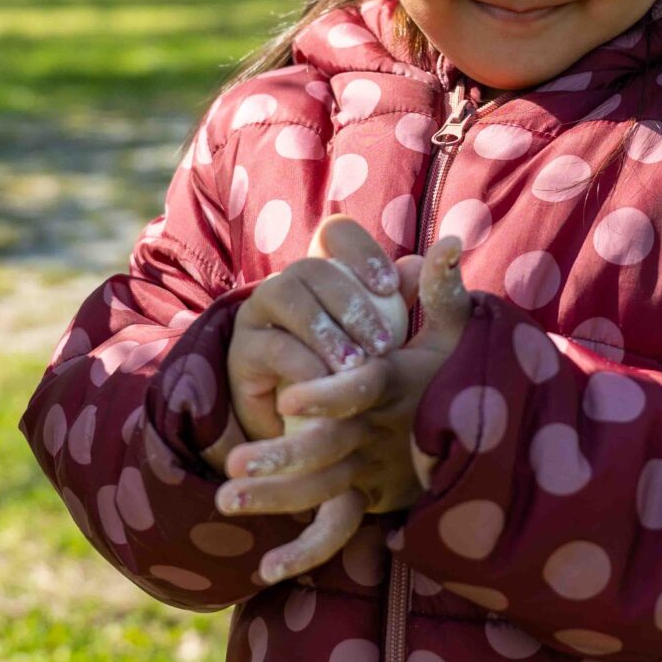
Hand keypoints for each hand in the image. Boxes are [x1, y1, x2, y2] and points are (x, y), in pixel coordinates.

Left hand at [218, 234, 471, 582]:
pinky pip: (335, 527)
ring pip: (323, 488)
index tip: (289, 397)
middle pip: (331, 448)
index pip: (361, 391)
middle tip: (236, 464)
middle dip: (284, 458)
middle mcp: (382, 434)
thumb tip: (448, 242)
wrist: (485, 437)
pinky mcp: (370, 498)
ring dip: (275, 497)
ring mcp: (375, 470)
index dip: (328, 396)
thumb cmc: (456, 373)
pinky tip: (268, 570)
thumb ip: (442, 290)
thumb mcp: (455, 332)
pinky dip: (305, 552)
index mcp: (395, 386)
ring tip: (227, 499)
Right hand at [222, 215, 403, 454]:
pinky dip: (303, 362)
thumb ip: (397, 302)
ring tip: (355, 364)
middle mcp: (287, 283)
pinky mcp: (243, 351)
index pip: (334, 234)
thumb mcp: (379, 338)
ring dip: (324, 329)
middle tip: (383, 343)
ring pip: (284, 293)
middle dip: (351, 303)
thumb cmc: (348, 374)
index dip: (361, 251)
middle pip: (312, 267)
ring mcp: (258, 313)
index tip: (390, 287)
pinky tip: (327, 381)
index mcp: (323, 272)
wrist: (306, 428)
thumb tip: (419, 265)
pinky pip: (270, 345)